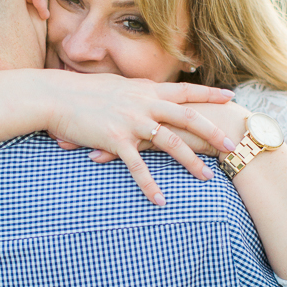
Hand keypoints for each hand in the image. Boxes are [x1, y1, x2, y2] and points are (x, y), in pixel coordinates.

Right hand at [46, 74, 238, 205]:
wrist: (56, 95)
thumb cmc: (82, 91)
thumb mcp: (116, 85)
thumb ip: (136, 92)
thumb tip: (148, 93)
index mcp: (145, 90)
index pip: (184, 91)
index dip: (207, 94)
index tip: (229, 96)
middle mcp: (143, 104)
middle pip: (187, 118)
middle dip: (212, 132)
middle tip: (230, 146)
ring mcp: (131, 122)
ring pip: (169, 143)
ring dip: (191, 161)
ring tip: (207, 178)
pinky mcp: (116, 140)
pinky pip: (138, 166)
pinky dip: (150, 185)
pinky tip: (160, 200)